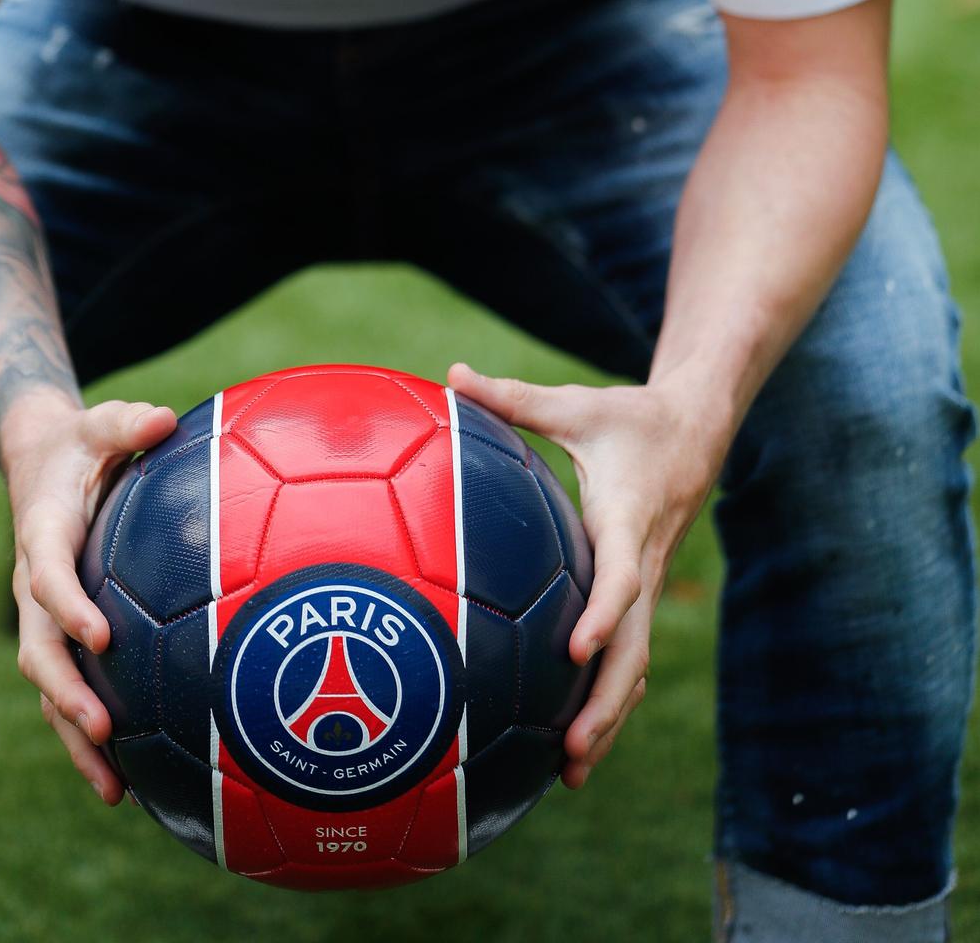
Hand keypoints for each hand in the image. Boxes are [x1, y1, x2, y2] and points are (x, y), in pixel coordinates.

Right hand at [3, 393, 175, 802]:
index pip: (48, 579)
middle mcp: (34, 587)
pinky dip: (86, 737)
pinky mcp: (59, 637)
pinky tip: (128, 781)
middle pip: (39, 651)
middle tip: (102, 729)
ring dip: (73, 736)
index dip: (69, 609)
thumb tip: (164, 419)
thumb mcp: (99, 422)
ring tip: (113, 787)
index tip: (101, 637)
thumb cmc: (81, 443)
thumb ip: (126, 422)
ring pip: (48, 688)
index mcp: (43, 536)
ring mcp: (42, 619)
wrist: (41, 462)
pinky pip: (66, 693)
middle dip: (66, 695)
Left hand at [447, 363, 721, 790]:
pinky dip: (611, 700)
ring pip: (636, 664)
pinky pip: (630, 656)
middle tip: (570, 751)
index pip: (621, 576)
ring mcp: (648, 585)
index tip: (577, 649)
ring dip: (610, 717)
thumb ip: (511, 398)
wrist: (697, 430)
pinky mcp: (643, 595)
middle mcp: (644, 562)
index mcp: (627, 518)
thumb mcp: (575, 404)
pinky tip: (580, 744)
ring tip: (571, 771)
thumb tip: (449, 375)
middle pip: (634, 646)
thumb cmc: (628, 417)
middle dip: (606, 701)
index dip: (604, 613)